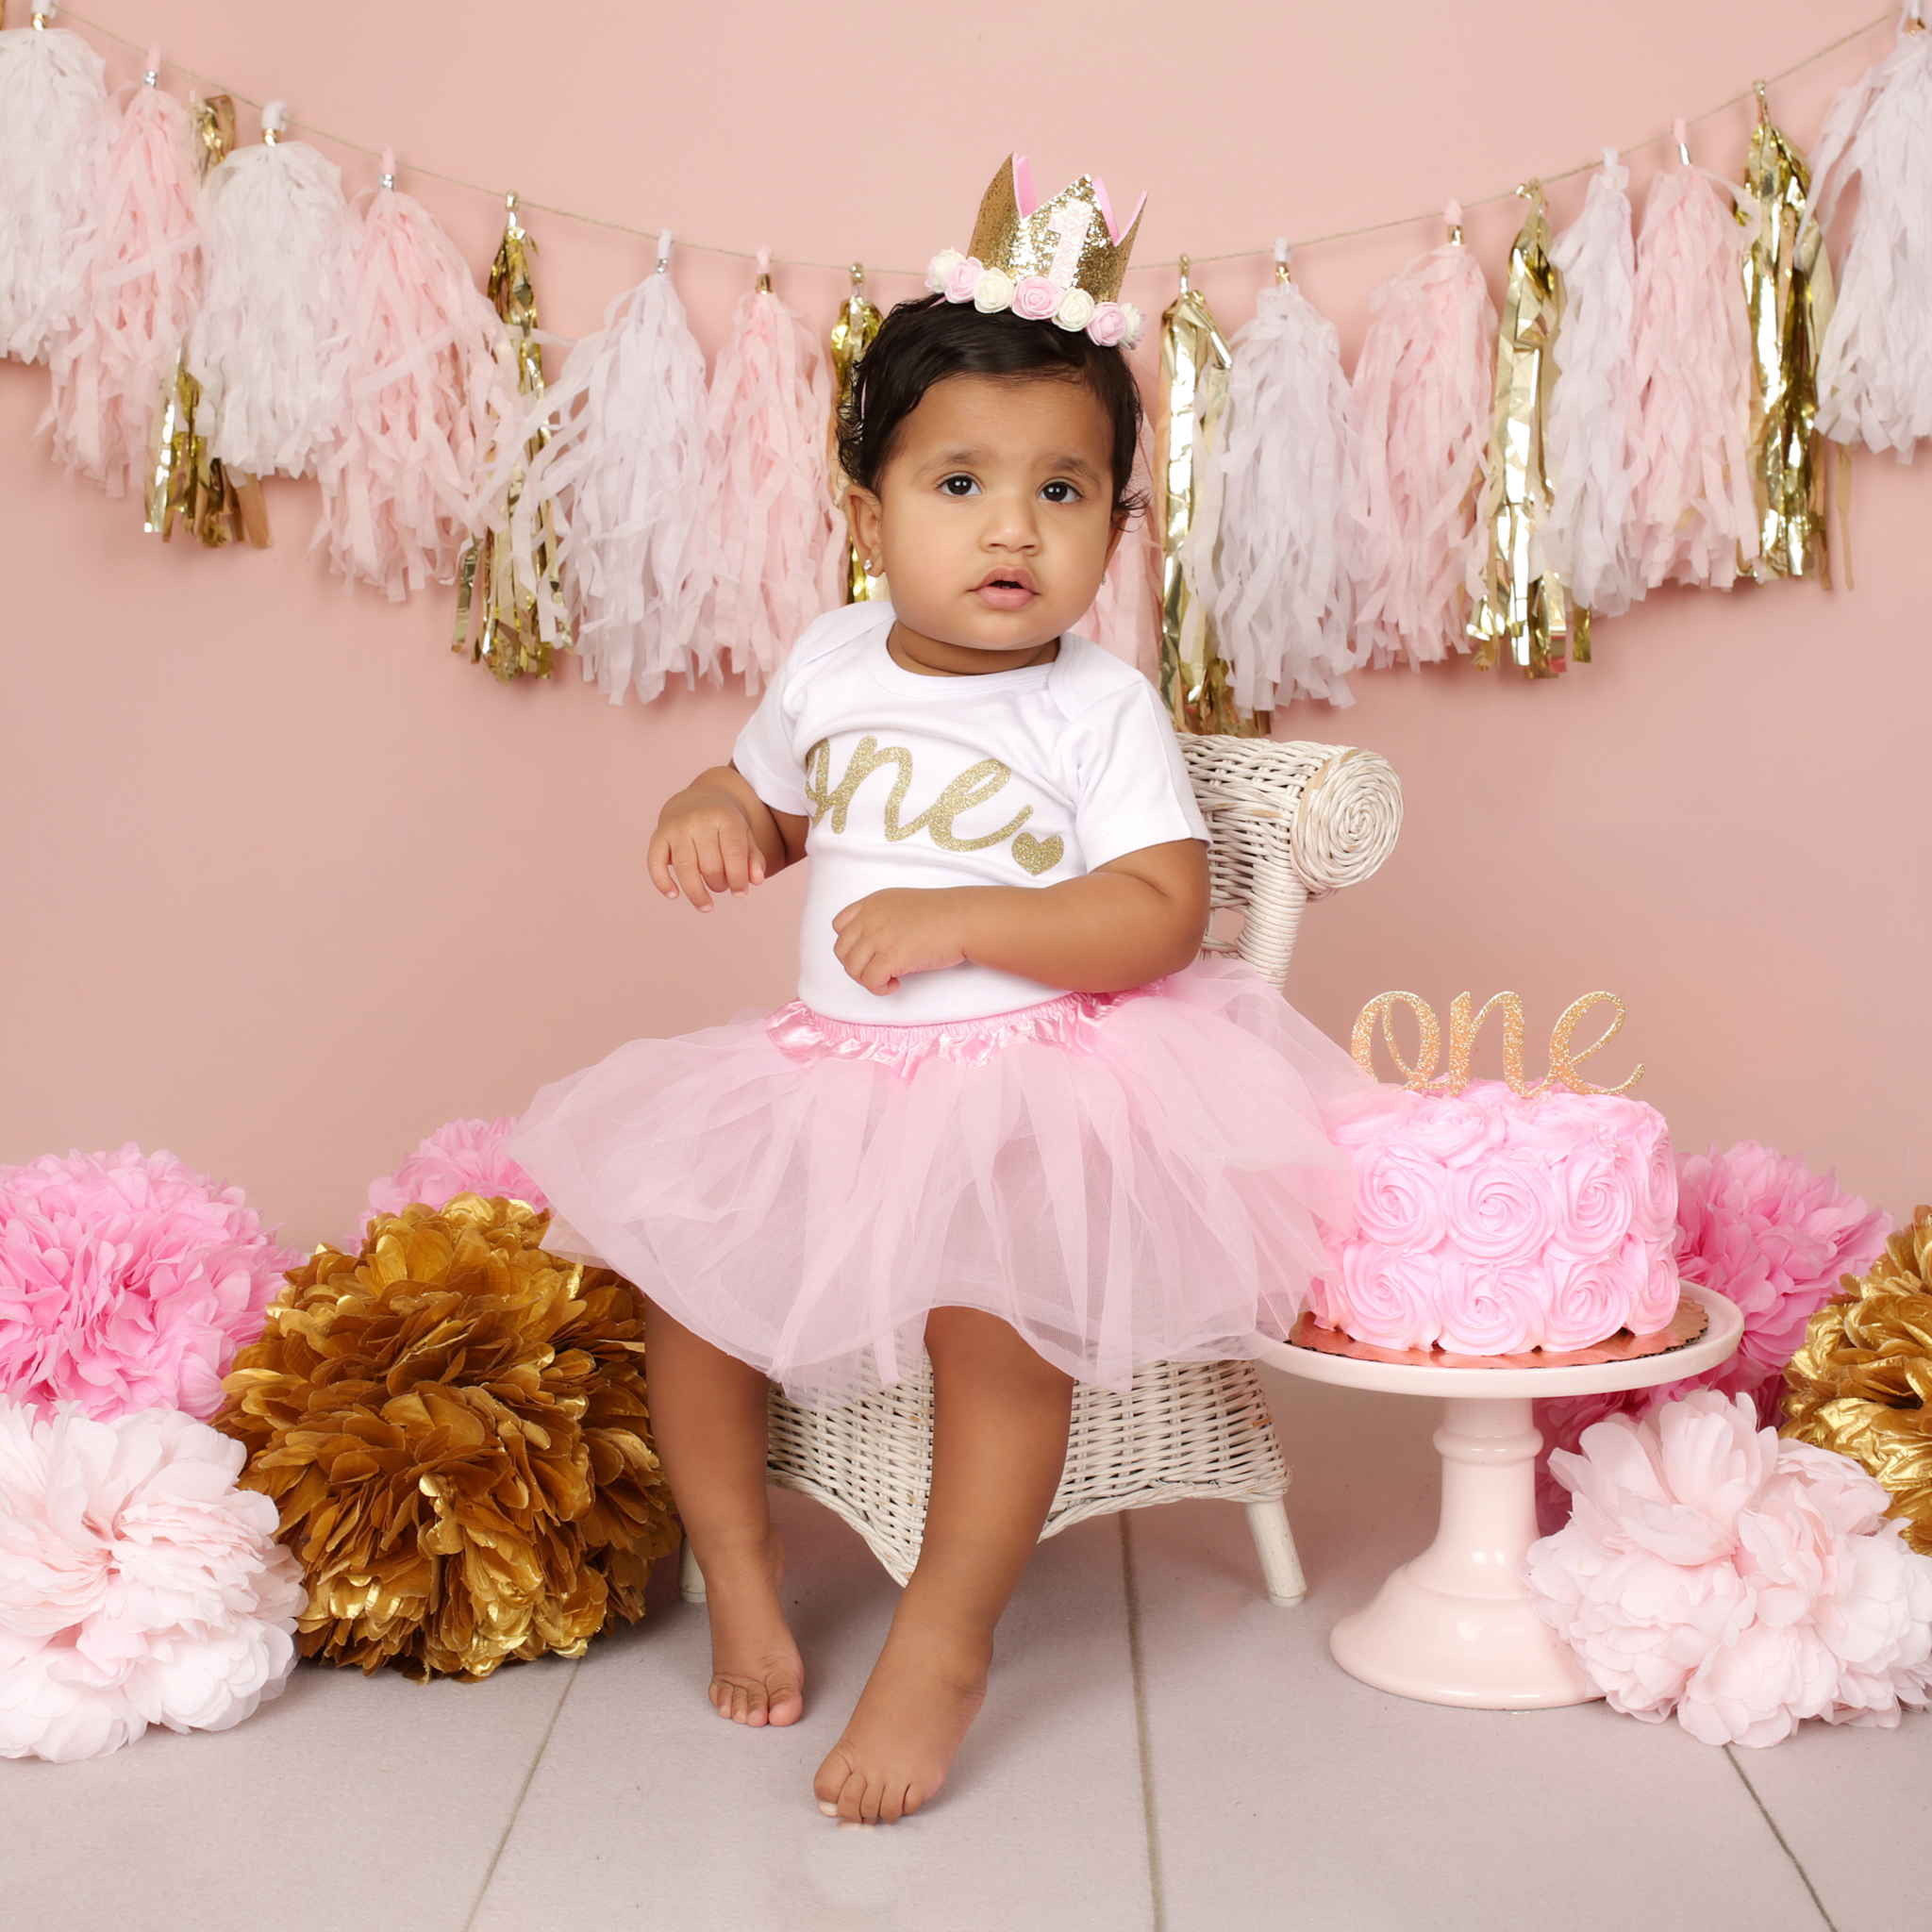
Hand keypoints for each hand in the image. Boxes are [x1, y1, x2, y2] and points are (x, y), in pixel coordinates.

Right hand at [648, 787, 767, 911]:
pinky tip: (673, 895)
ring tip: (706, 906)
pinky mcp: (658, 836)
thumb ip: (753, 859)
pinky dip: (662, 882)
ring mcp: (676, 828)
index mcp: (725, 818)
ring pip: (685, 867)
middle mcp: (699, 820)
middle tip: (722, 887)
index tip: (740, 893)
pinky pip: (655, 862)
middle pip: (710, 863)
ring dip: (696, 893)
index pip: (733, 851)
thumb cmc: (724, 828)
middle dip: (719, 884)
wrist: (695, 803)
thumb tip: (757, 881)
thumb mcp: (744, 836)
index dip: (738, 877)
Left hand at [832, 889, 970, 994]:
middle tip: (878, 970)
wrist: (963, 918)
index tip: (867, 953)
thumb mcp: (903, 904)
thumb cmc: (943, 914)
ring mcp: (878, 937)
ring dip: (867, 979)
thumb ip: (882, 918)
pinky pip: (870, 981)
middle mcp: (870, 918)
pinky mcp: (890, 957)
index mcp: (872, 903)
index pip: (839, 925)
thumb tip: (873, 945)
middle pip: (842, 950)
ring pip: (852, 968)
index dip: (850, 944)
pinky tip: (896, 984)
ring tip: (888, 979)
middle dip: (857, 965)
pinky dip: (880, 988)